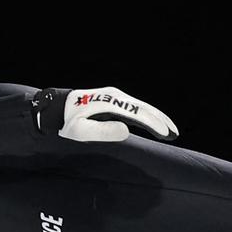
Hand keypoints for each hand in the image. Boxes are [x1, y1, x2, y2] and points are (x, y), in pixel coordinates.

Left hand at [33, 86, 178, 142]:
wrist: (55, 108)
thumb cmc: (67, 122)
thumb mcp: (81, 131)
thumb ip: (103, 132)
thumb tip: (127, 130)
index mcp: (110, 104)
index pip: (139, 114)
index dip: (155, 124)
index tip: (167, 135)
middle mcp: (115, 96)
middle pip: (144, 108)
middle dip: (161, 120)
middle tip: (175, 134)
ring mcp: (114, 96)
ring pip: (141, 106)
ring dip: (156, 117)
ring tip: (169, 130)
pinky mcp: (112, 99)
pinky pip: (134, 107)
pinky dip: (146, 114)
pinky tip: (152, 122)